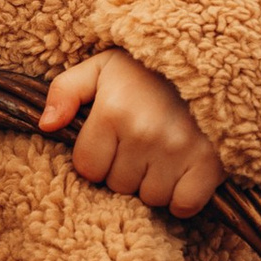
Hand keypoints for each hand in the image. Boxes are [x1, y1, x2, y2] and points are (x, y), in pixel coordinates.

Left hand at [40, 50, 224, 216]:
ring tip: (164, 156)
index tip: (114, 142)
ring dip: (155, 184)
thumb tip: (46, 125)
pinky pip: (184, 205)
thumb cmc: (150, 67)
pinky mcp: (209, 163)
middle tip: (143, 146)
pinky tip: (184, 174)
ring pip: (150, 199)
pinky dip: (183, 197)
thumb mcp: (102, 67)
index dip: (99, 159)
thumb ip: (65, 90)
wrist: (214, 55)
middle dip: (126, 171)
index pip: (88, 168)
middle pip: (119, 186)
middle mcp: (143, 133)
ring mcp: (178, 150)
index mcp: (112, 111)